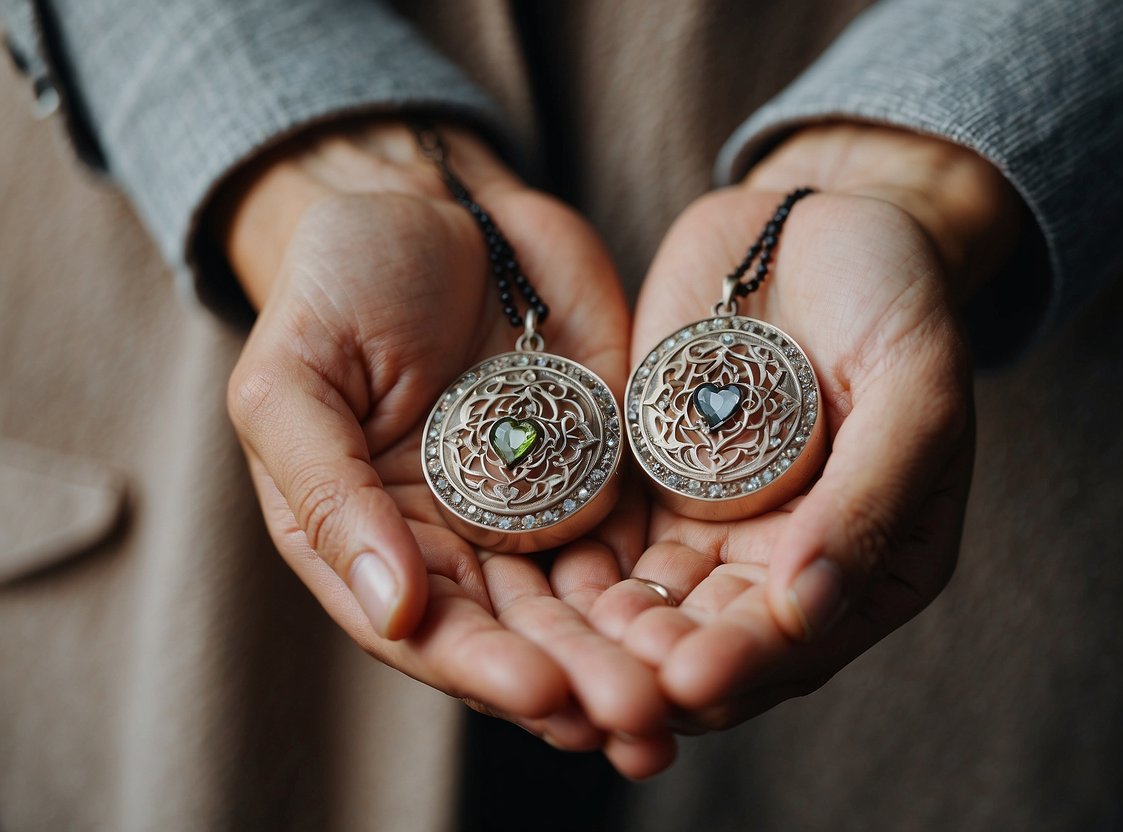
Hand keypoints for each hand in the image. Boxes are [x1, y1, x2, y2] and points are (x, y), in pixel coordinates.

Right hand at [217, 121, 670, 774]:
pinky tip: (719, 614)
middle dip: (580, 678)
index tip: (543, 692)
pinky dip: (676, 579)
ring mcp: (540, 509)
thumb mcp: (293, 377)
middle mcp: (461, 545)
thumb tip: (390, 610)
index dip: (484, 667)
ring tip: (686, 692)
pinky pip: (645, 535)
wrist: (437, 207)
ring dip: (638, 652)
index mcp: (377, 540)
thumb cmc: (339, 282)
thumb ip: (327, 490)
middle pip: (525, 634)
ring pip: (593, 604)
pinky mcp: (607, 469)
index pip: (430, 630)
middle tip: (638, 717)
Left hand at [591, 123, 1022, 735]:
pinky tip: (533, 597)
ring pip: (655, 611)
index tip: (687, 679)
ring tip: (554, 660)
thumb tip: (806, 613)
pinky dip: (577, 580)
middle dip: (658, 674)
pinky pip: (610, 549)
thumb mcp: (914, 389)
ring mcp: (716, 531)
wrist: (815, 221)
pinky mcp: (654, 489)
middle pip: (716, 644)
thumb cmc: (892, 297)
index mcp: (873, 566)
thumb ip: (869, 501)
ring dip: (605, 643)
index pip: (801, 642)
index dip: (744, 666)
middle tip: (600, 697)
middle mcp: (788, 567)